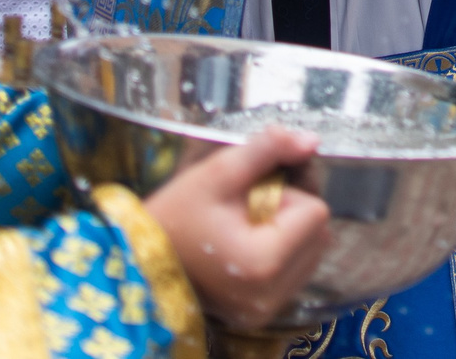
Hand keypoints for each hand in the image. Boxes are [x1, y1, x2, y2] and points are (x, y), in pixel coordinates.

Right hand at [140, 127, 332, 329]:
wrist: (137, 262)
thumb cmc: (174, 215)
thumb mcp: (218, 172)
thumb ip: (268, 149)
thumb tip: (311, 140)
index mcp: (264, 262)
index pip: (315, 211)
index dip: (287, 192)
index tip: (252, 193)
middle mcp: (272, 294)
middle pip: (318, 234)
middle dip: (291, 212)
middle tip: (248, 207)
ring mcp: (266, 309)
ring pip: (310, 253)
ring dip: (288, 233)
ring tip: (244, 227)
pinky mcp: (260, 314)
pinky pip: (293, 273)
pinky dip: (280, 254)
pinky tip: (245, 246)